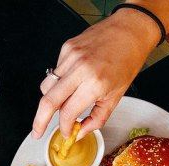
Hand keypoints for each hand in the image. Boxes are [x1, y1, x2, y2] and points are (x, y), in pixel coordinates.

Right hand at [31, 10, 157, 139]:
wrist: (130, 30)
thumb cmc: (127, 60)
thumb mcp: (116, 96)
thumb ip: (97, 118)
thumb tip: (80, 132)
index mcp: (95, 84)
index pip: (68, 113)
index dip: (64, 127)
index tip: (66, 132)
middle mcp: (80, 69)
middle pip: (48, 101)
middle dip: (39, 121)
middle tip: (37, 132)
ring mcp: (71, 57)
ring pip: (46, 87)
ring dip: (50, 100)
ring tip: (62, 102)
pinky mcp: (66, 48)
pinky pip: (54, 72)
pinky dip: (59, 81)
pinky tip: (73, 78)